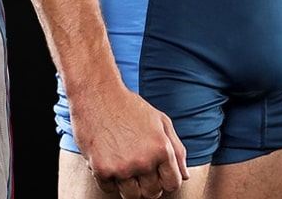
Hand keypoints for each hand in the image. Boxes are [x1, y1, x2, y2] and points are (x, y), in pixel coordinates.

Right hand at [70, 84, 187, 198]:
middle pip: (152, 193)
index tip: (157, 175)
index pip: (172, 184)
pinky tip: (109, 162)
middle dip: (148, 185)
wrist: (96, 93)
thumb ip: (177, 149)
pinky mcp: (101, 169)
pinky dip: (109, 180)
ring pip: (131, 196)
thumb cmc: (129, 105)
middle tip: (139, 171)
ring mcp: (122, 167)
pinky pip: (109, 189)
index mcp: (162, 149)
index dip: (166, 181)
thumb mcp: (160, 121)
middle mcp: (144, 161)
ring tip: (124, 168)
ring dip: (129, 186)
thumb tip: (184, 176)